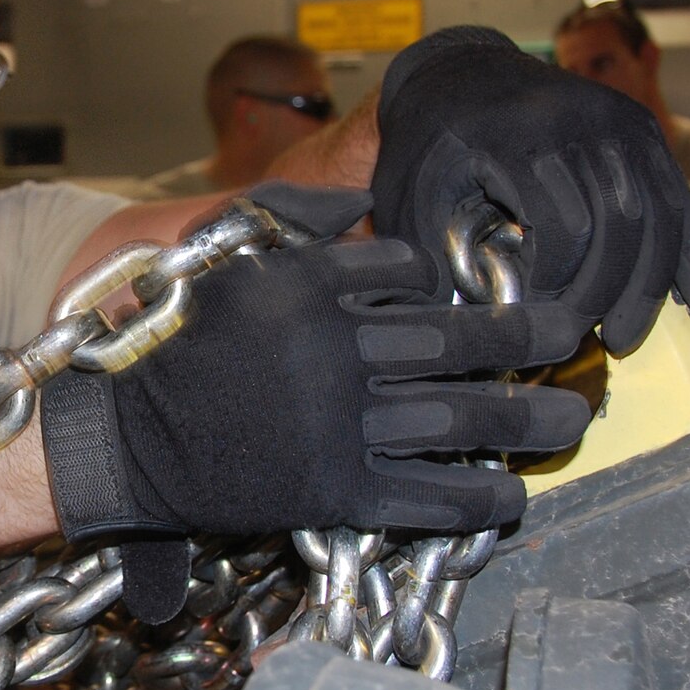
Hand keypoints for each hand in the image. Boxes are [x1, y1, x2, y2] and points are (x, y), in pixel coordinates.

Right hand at [40, 236, 595, 617]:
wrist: (117, 438)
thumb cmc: (163, 349)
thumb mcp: (225, 266)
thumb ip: (293, 225)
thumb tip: (359, 192)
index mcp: (307, 286)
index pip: (406, 268)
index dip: (452, 280)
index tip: (485, 290)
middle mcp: (334, 348)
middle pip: (456, 338)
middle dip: (525, 338)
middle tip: (572, 335)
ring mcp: (337, 421)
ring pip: (458, 415)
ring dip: (524, 419)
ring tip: (570, 421)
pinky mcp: (331, 488)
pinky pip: (425, 493)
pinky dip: (476, 496)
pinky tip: (512, 496)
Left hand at [373, 27, 689, 352]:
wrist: (454, 74)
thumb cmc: (423, 148)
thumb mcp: (407, 199)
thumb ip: (432, 262)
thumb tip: (470, 340)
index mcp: (512, 135)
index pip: (561, 227)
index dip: (553, 286)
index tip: (530, 321)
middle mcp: (576, 119)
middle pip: (619, 222)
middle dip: (606, 293)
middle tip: (589, 343)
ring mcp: (617, 120)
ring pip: (658, 213)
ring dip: (650, 286)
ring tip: (625, 336)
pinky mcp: (641, 130)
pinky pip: (678, 197)